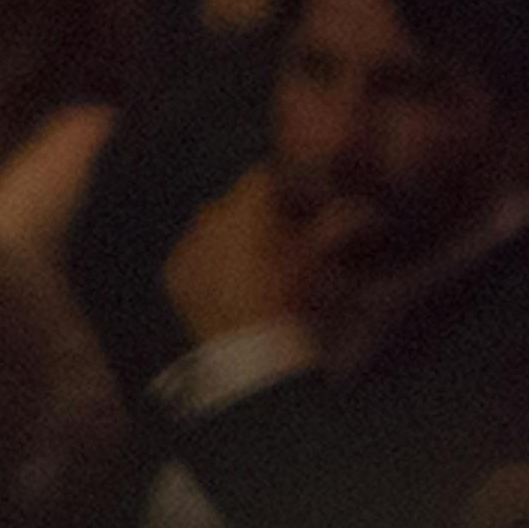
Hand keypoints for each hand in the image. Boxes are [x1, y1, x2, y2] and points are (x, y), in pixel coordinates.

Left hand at [161, 165, 325, 347]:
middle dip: (254, 214)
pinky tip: (227, 283)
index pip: (263, 176)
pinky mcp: (172, 272)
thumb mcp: (321, 258)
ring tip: (251, 263)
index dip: (284, 188)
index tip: (300, 207)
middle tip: (279, 240)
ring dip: (229, 236)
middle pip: (235, 201)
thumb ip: (336, 223)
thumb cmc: (293, 297)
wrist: (252, 352)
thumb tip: (356, 208)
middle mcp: (210, 216)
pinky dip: (207, 261)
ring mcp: (187, 244)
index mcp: (246, 206)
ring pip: (211, 227)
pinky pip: (192, 254)